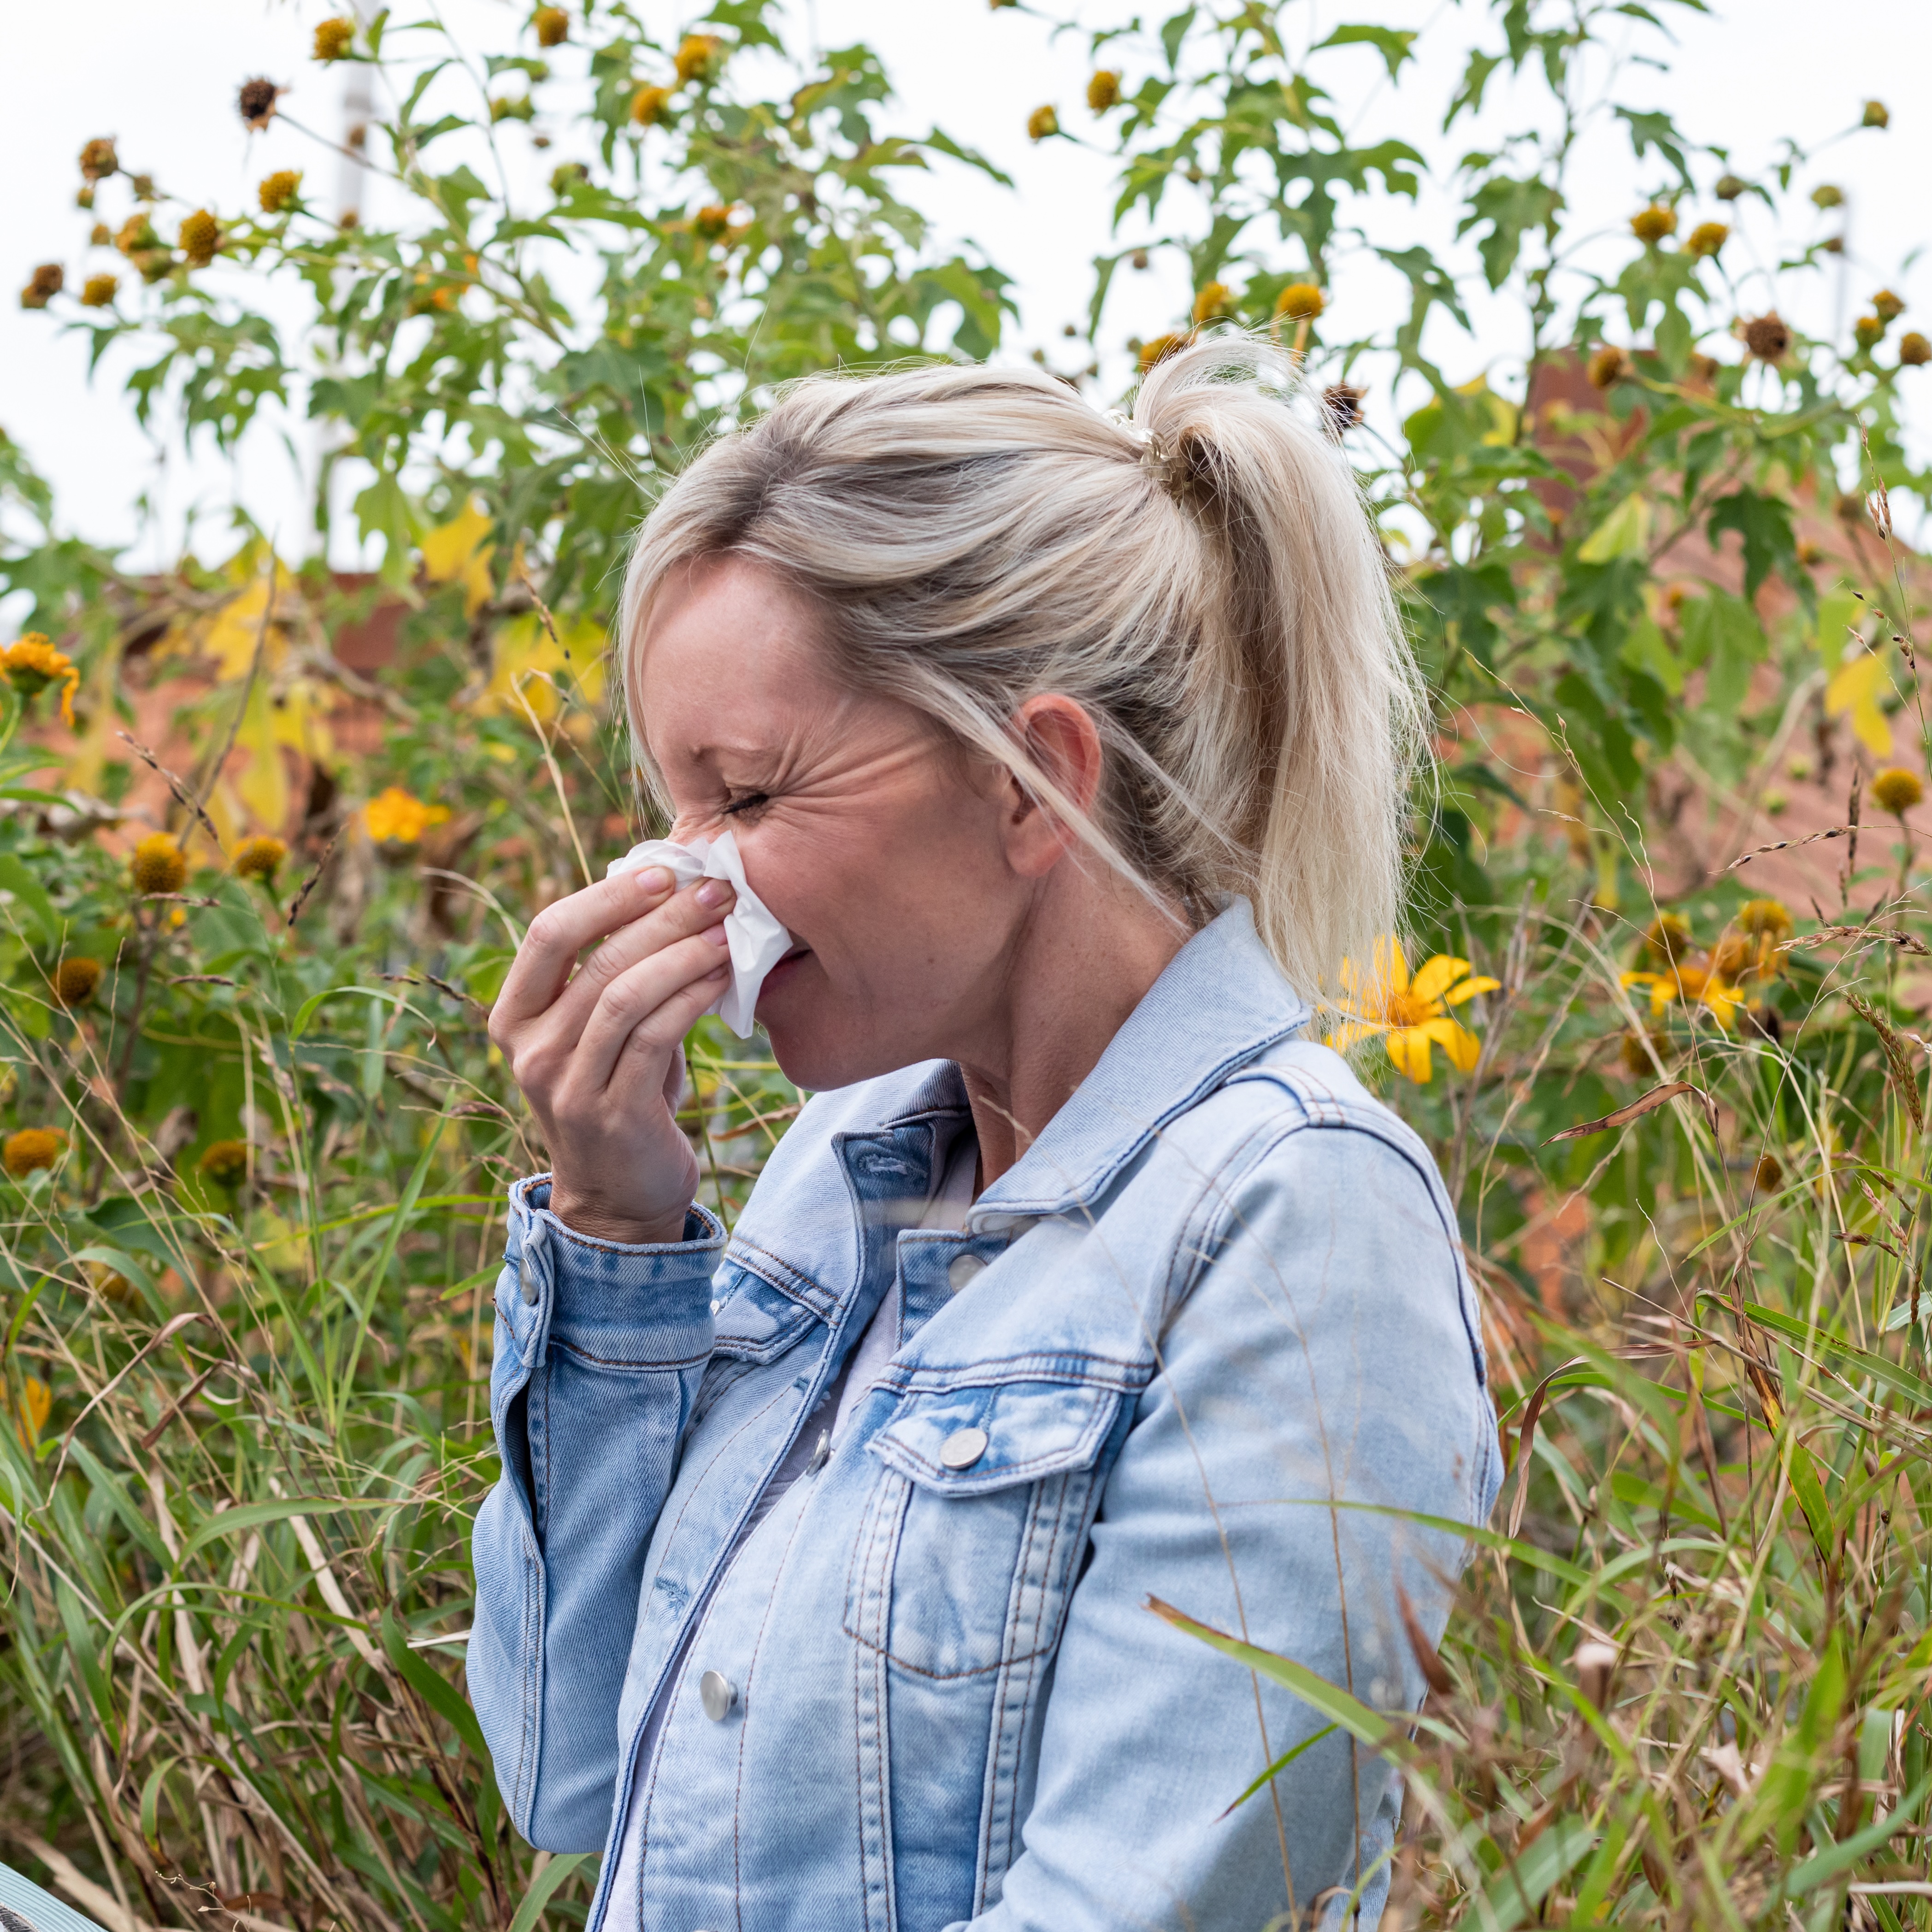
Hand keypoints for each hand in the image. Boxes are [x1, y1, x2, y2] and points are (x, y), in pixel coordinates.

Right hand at [488, 865, 735, 1243]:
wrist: (620, 1197)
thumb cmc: (620, 1092)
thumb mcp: (602, 1030)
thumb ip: (615, 971)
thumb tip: (671, 891)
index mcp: (515, 1015)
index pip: (548, 933)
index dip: (606, 896)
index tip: (663, 871)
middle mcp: (529, 1049)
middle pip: (594, 958)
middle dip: (661, 917)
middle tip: (715, 891)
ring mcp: (566, 1084)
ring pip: (625, 995)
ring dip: (683, 953)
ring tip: (728, 929)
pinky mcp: (611, 1112)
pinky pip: (655, 1036)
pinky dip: (692, 997)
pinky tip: (724, 977)